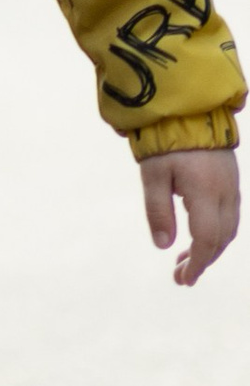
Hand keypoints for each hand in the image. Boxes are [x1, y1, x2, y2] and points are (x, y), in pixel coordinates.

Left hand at [141, 145, 238, 283]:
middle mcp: (225, 193)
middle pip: (221, 239)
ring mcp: (231, 185)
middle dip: (203, 261)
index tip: (184, 279)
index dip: (197, 263)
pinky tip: (198, 234)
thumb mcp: (153, 175)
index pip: (207, 240)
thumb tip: (163, 246)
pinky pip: (230, 215)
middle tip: (181, 275)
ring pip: (228, 228)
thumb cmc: (164, 139)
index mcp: (205, 193)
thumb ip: (158, 211)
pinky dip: (216, 231)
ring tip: (185, 259)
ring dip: (210, 248)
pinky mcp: (231, 178)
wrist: (188, 106)